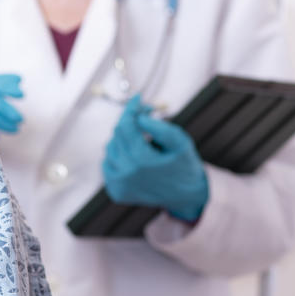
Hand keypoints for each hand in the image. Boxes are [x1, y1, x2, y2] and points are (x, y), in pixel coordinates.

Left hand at [103, 96, 208, 221]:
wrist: (186, 197)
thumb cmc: (185, 165)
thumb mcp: (181, 142)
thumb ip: (160, 127)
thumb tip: (138, 117)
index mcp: (142, 161)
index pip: (125, 126)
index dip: (131, 109)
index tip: (137, 99)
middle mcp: (125, 174)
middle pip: (116, 136)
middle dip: (130, 122)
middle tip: (146, 116)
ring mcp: (118, 185)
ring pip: (111, 149)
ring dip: (124, 140)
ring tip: (144, 142)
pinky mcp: (116, 191)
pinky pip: (108, 164)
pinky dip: (119, 156)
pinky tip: (135, 157)